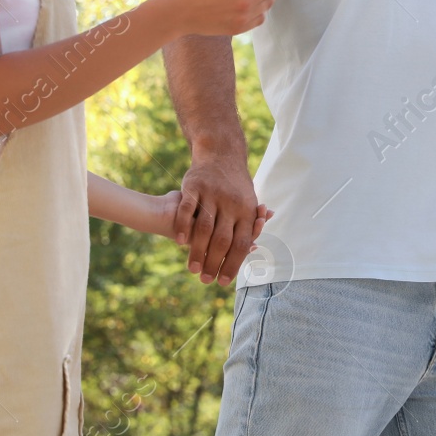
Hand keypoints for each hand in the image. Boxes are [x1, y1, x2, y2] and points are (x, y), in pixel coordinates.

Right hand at [175, 148, 266, 285]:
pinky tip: (179, 243)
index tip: (224, 281)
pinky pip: (187, 209)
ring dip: (197, 251)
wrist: (221, 153)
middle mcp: (231, 203)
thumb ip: (249, 224)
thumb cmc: (235, 186)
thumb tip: (255, 248)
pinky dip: (182, 226)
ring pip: (204, 228)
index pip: (241, 243)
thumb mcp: (248, 201)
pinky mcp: (194, 186)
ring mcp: (212, 194)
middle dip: (214, 263)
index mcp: (247, 209)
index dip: (233, 264)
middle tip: (206, 280)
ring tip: (193, 269)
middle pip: (222, 239)